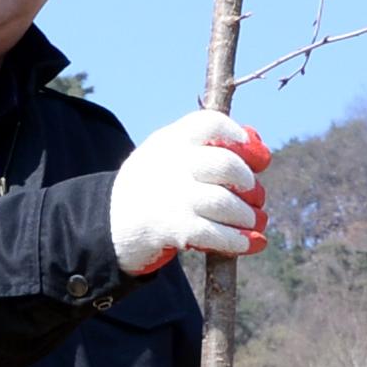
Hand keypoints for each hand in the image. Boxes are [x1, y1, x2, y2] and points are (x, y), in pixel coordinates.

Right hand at [108, 109, 271, 275]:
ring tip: (254, 221)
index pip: (211, 124)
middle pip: (225, 164)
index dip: (240, 138)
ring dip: (247, 215)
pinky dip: (239, 240)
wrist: (108, 226)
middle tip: (256, 195)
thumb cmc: (151, 188)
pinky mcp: (173, 229)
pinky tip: (253, 242)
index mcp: (170, 141)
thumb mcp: (167, 156)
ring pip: (225, 202)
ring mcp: (171, 197)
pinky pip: (216, 234)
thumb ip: (205, 147)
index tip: (258, 157)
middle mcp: (170, 164)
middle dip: (249, 183)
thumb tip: (256, 145)